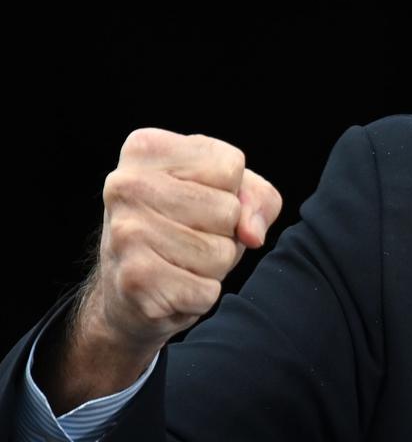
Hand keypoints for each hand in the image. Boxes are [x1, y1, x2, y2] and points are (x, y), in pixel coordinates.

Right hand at [37, 128, 282, 411]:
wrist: (130, 292)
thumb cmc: (186, 229)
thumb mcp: (229, 196)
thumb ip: (258, 197)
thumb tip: (251, 229)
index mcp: (144, 148)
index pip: (229, 163)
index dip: (233, 191)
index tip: (202, 202)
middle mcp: (122, 186)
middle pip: (228, 210)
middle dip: (226, 233)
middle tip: (192, 239)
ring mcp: (123, 236)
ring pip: (223, 252)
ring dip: (217, 266)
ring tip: (184, 262)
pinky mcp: (135, 282)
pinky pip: (210, 289)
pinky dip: (204, 295)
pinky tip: (174, 288)